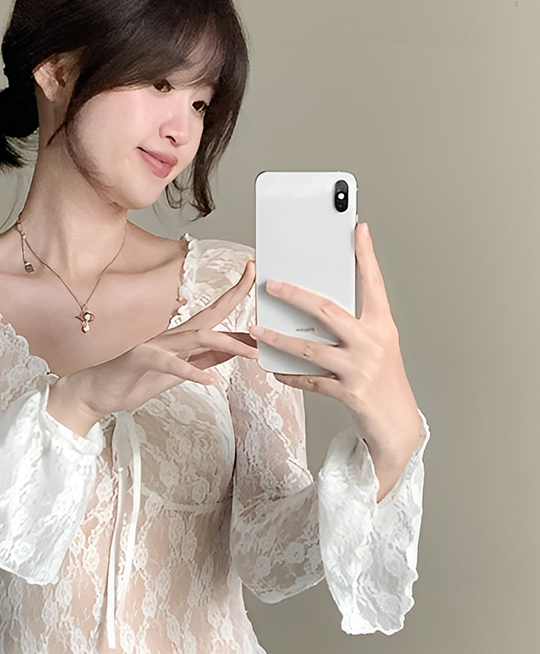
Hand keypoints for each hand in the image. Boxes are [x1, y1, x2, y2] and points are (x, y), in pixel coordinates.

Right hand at [50, 259, 258, 429]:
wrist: (94, 392)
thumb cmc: (133, 380)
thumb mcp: (178, 372)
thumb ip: (204, 359)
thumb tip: (233, 350)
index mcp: (180, 338)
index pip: (214, 314)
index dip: (235, 295)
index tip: (254, 276)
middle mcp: (170, 336)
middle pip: (209, 314)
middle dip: (234, 295)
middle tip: (255, 277)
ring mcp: (155, 346)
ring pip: (196, 338)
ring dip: (227, 343)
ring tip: (252, 354)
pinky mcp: (140, 361)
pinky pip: (169, 364)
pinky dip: (191, 371)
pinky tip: (209, 380)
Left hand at [248, 223, 423, 495]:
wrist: (397, 424)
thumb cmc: (384, 379)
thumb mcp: (377, 345)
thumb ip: (353, 325)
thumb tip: (316, 305)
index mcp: (382, 325)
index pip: (372, 284)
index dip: (365, 256)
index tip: (358, 229)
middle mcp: (372, 343)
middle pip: (328, 311)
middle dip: (295, 296)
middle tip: (272, 284)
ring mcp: (360, 368)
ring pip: (309, 348)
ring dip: (278, 338)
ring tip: (257, 330)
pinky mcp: (347, 392)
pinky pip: (309, 380)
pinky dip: (290, 374)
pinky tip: (274, 369)